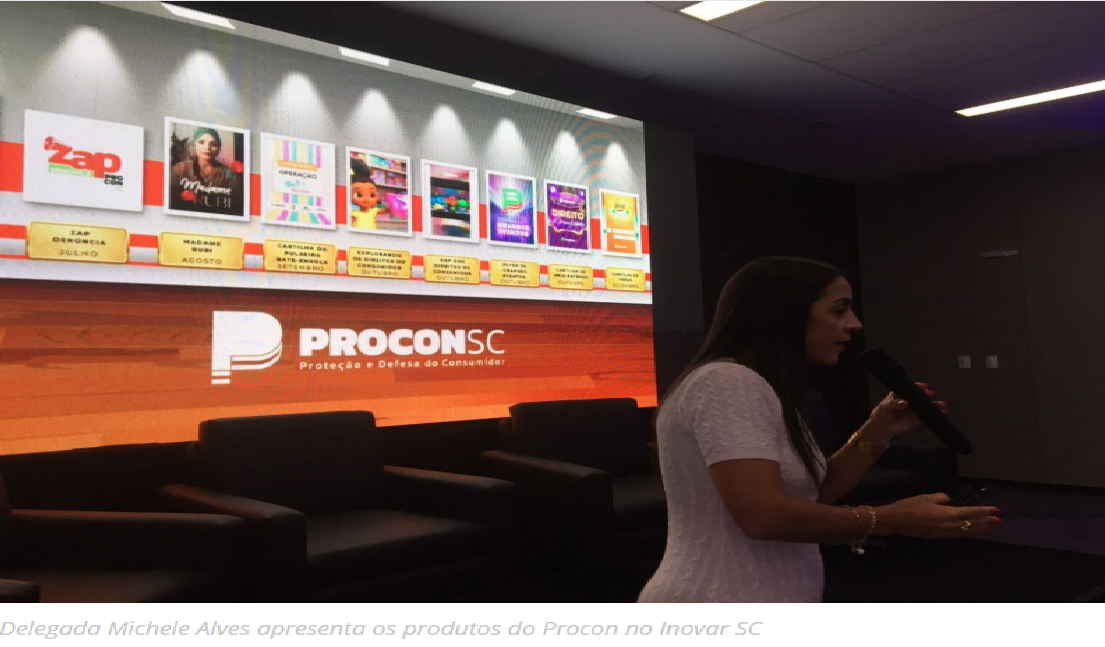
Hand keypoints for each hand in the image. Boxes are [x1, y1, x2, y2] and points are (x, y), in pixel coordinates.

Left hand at [865, 382, 947, 438]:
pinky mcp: (916, 418)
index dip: (918, 386)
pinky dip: (934, 414)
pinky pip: (926, 415)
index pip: (910, 388)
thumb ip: (894, 403)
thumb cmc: (882, 413)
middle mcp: (909, 399)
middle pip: (920, 395)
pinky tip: (943, 412)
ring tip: (943, 403)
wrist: (882, 427)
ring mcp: (914, 409)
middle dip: (927, 394)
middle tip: (931, 393)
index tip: (924, 386)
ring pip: (925, 405)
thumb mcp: (885, 406)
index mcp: (901, 393)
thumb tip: (905, 403)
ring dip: (935, 404)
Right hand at [875, 493, 1000, 538]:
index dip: (985, 511)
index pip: (971, 512)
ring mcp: (945, 533)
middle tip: (999, 520)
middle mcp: (950, 525)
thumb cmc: (910, 506)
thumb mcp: (927, 497)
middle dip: (986, 521)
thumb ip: (942, 497)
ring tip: (990, 528)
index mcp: (948, 513)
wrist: (897, 521)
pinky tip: (970, 532)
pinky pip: (957, 535)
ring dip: (979, 529)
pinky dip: (967, 533)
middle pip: (972, 523)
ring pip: (966, 531)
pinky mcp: (939, 537)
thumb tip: (949, 500)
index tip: (997, 510)